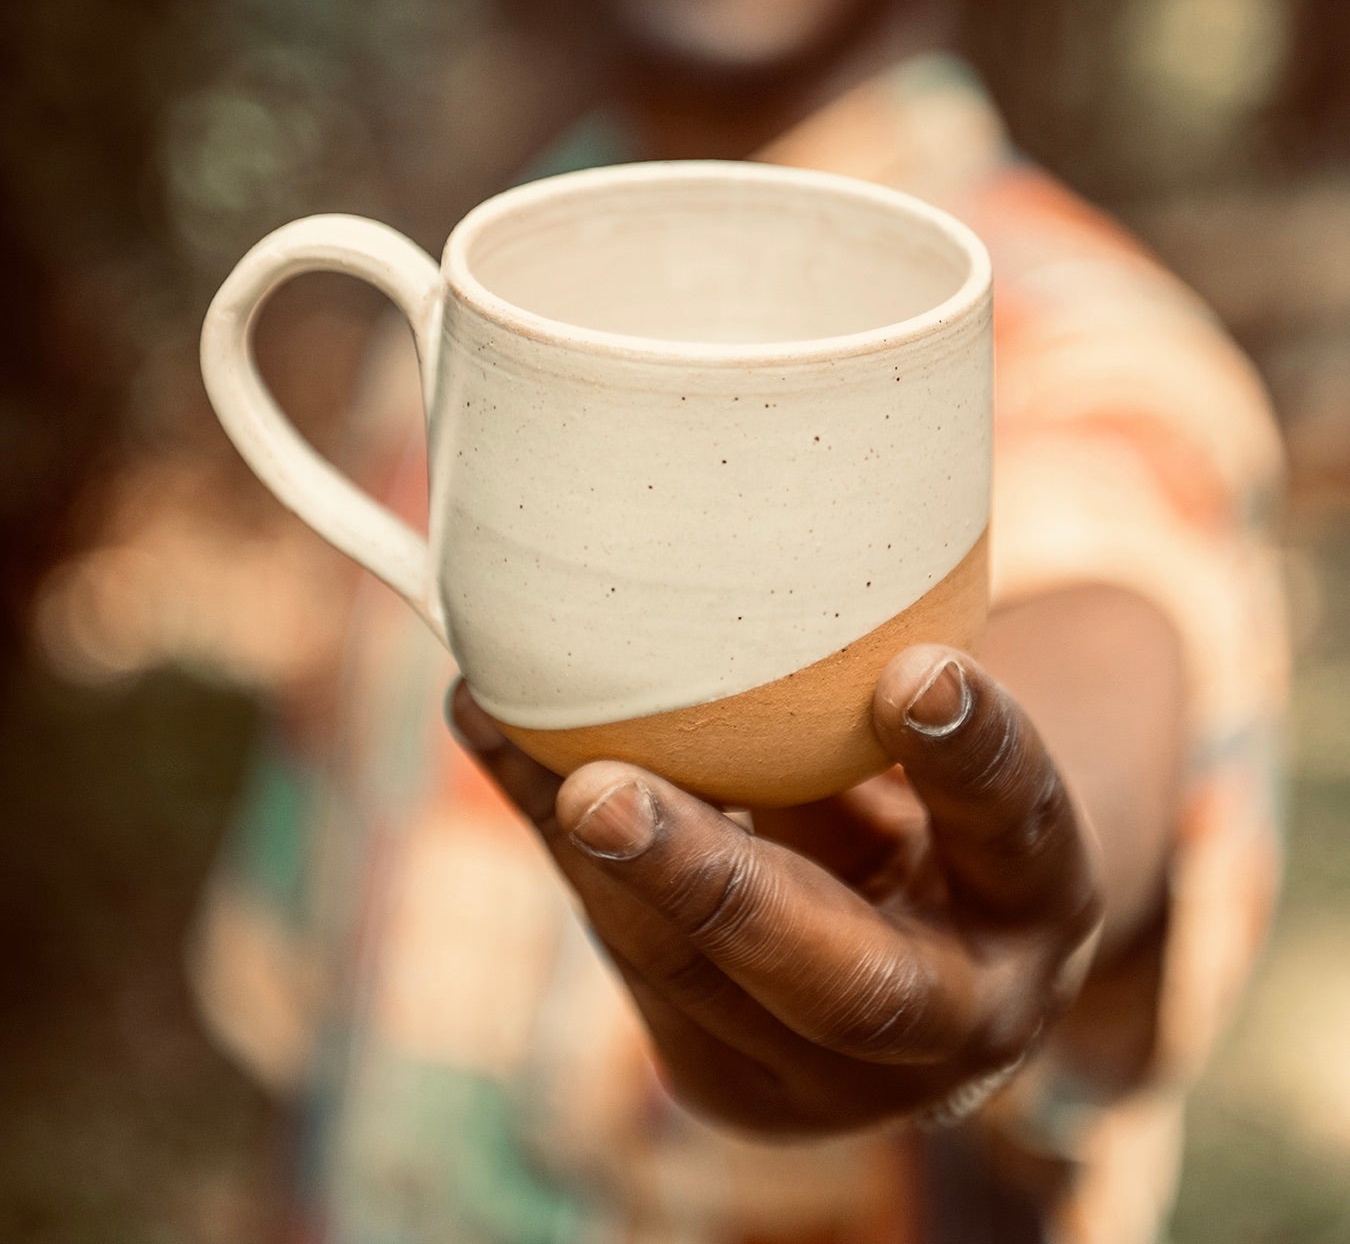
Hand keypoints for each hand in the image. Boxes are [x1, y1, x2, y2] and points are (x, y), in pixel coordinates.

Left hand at [448, 646, 1102, 1136]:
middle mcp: (961, 1020)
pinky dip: (560, 842)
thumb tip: (765, 552)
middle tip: (606, 797)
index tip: (919, 670)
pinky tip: (495, 726)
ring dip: (597, 862)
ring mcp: (839, 1080)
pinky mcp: (735, 1078)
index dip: (973, 755)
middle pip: (839, 979)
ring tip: (516, 730)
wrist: (945, 950)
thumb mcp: (942, 742)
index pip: (1017, 828)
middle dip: (713, 889)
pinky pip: (634, 963)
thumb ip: (880, 691)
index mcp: (1040, 908)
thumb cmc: (942, 797)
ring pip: (700, 984)